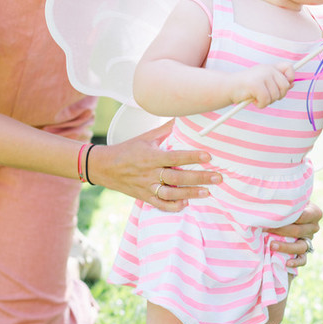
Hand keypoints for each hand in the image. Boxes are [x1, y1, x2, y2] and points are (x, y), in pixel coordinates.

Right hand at [87, 122, 221, 211]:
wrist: (104, 167)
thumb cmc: (128, 149)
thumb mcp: (146, 137)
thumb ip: (166, 130)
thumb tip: (184, 117)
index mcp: (151, 156)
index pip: (175, 157)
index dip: (191, 157)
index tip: (208, 156)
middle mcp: (150, 173)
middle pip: (177, 177)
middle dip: (199, 178)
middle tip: (218, 177)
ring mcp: (147, 187)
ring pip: (171, 193)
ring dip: (190, 193)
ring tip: (207, 192)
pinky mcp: (144, 197)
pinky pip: (160, 204)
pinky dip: (173, 206)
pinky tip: (186, 204)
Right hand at [231, 62, 294, 109]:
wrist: (228, 87)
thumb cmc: (246, 87)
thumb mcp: (263, 82)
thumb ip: (277, 82)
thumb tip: (292, 84)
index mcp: (270, 68)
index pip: (289, 67)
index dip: (290, 78)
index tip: (284, 86)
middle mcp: (267, 69)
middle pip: (285, 86)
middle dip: (278, 96)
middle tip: (267, 98)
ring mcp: (262, 76)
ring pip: (275, 95)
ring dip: (267, 102)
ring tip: (257, 98)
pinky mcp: (256, 84)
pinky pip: (266, 100)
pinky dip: (261, 105)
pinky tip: (254, 101)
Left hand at [266, 202, 321, 267]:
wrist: (288, 213)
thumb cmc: (287, 203)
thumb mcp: (289, 199)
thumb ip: (286, 200)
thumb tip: (271, 203)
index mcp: (314, 213)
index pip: (303, 216)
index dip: (288, 217)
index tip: (273, 216)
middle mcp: (314, 227)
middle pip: (298, 231)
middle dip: (280, 230)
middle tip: (265, 228)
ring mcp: (309, 240)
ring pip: (300, 247)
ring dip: (285, 247)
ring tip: (271, 245)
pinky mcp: (304, 251)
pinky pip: (303, 259)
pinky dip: (296, 262)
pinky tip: (287, 263)